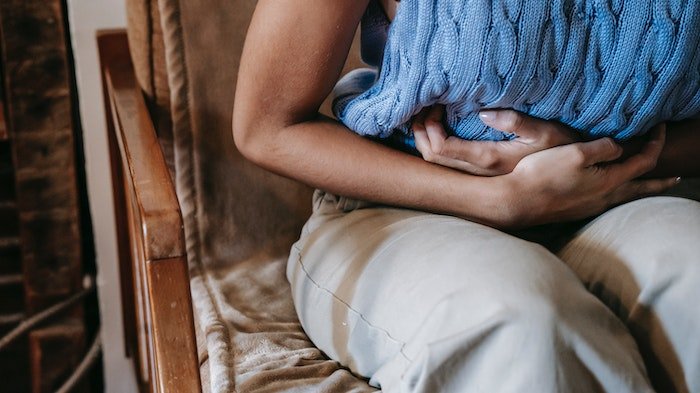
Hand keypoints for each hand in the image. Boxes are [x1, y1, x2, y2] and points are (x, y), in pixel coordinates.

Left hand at [412, 106, 578, 175]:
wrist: (573, 176)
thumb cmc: (563, 149)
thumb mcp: (546, 131)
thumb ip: (517, 122)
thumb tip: (483, 114)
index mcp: (489, 159)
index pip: (441, 149)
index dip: (429, 128)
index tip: (435, 104)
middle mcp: (478, 172)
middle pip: (431, 157)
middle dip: (420, 131)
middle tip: (424, 105)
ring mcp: (478, 175)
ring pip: (436, 162)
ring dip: (425, 138)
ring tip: (428, 114)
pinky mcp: (481, 173)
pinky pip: (447, 162)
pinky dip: (435, 144)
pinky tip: (439, 128)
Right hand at [499, 124, 679, 226]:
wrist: (517, 202)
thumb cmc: (543, 175)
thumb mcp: (576, 152)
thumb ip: (603, 147)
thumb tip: (618, 147)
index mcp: (609, 181)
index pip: (644, 161)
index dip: (655, 143)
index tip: (660, 127)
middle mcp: (604, 198)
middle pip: (642, 189)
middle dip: (660, 182)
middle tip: (676, 178)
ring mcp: (590, 207)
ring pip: (624, 197)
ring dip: (640, 188)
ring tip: (646, 185)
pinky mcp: (575, 210)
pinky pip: (607, 200)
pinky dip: (619, 193)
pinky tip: (609, 191)